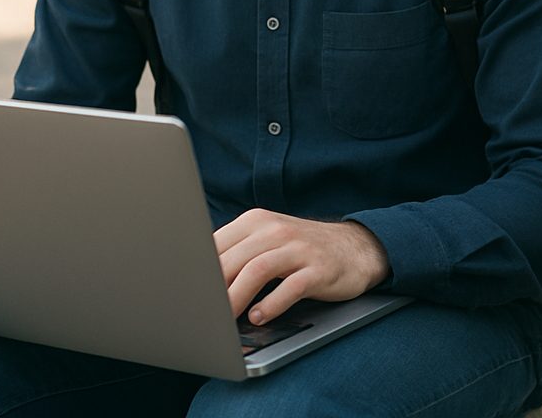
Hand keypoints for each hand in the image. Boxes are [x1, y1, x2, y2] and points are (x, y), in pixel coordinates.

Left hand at [214, 209, 390, 324]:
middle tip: (200, 313)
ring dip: (237, 297)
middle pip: (234, 258)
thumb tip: (199, 279)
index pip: (217, 244)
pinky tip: (260, 317)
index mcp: (256, 222)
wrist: (355, 247)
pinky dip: (272, 304)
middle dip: (213, 288)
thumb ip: (237, 253)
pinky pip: (291, 286)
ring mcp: (298, 248)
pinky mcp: (318, 269)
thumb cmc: (300, 249)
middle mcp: (275, 230)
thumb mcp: (267, 241)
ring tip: (224, 319)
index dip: (199, 270)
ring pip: (257, 270)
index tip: (185, 293)